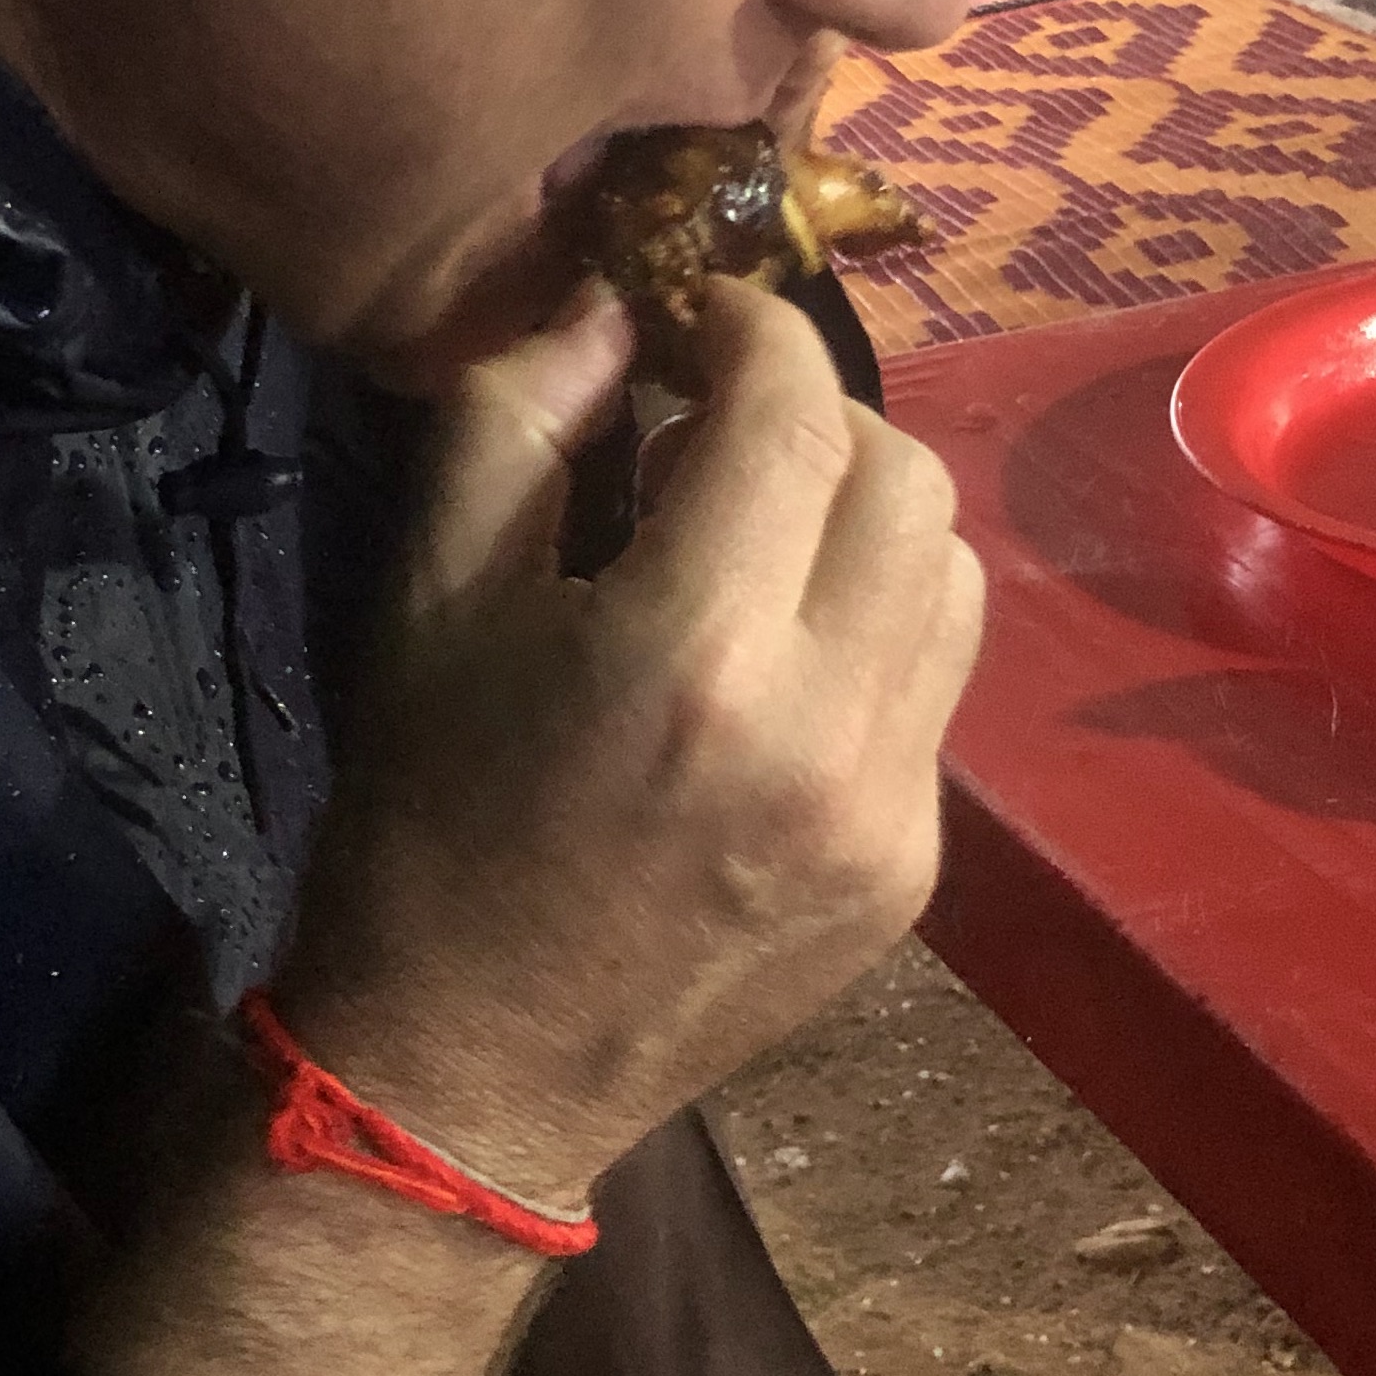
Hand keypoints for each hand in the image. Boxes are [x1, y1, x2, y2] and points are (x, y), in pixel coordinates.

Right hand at [279, 273, 982, 1207]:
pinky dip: (867, 637)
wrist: (467, 1069)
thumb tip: (613, 306)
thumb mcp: (427, 599)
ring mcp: (888, 810)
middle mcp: (824, 728)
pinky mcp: (911, 872)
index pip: (794, 410)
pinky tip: (767, 672)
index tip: (691, 327)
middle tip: (714, 437)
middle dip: (816, 420)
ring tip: (753, 548)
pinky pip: (931, 693)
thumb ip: (517, 419)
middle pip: (905, 478)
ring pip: (950, 577)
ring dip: (864, 522)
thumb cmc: (424, 819)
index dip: (750, 332)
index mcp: (691, 649)